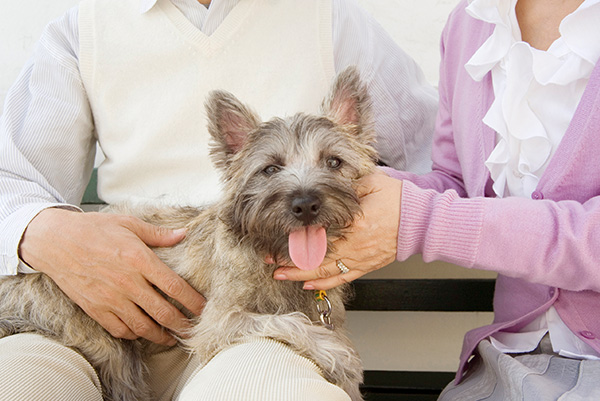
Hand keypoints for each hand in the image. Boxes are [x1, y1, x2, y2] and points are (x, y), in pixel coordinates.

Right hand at [19, 208, 205, 344]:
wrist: (55, 241)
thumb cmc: (93, 229)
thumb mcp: (129, 224)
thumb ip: (158, 234)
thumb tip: (183, 234)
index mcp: (139, 259)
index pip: (175, 287)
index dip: (193, 301)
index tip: (204, 308)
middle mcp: (127, 282)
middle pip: (163, 312)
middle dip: (183, 324)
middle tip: (194, 329)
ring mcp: (111, 298)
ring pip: (143, 326)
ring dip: (162, 335)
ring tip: (174, 337)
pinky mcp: (96, 309)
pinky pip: (120, 329)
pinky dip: (135, 334)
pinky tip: (144, 333)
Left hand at [273, 171, 401, 289]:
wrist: (422, 220)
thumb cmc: (399, 199)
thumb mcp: (372, 182)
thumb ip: (347, 183)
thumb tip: (324, 183)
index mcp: (355, 223)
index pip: (320, 232)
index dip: (297, 237)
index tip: (279, 236)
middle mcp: (355, 245)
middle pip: (316, 256)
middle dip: (290, 259)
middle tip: (270, 259)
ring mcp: (360, 258)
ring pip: (325, 271)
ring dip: (300, 274)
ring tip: (280, 274)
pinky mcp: (366, 265)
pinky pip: (341, 278)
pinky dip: (322, 282)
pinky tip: (306, 283)